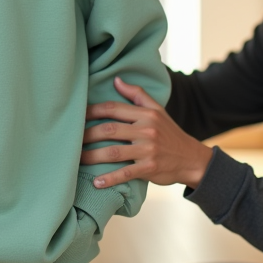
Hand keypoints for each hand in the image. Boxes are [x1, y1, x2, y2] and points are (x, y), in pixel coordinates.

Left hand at [81, 77, 213, 188]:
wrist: (191, 158)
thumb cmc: (170, 133)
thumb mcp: (157, 110)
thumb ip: (137, 94)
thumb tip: (116, 80)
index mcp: (145, 114)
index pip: (113, 108)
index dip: (92, 111)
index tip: (76, 115)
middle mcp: (146, 130)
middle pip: (109, 130)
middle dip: (87, 135)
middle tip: (71, 140)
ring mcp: (148, 150)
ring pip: (113, 152)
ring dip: (92, 156)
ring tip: (77, 159)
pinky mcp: (149, 168)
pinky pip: (125, 173)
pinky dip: (110, 178)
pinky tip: (96, 182)